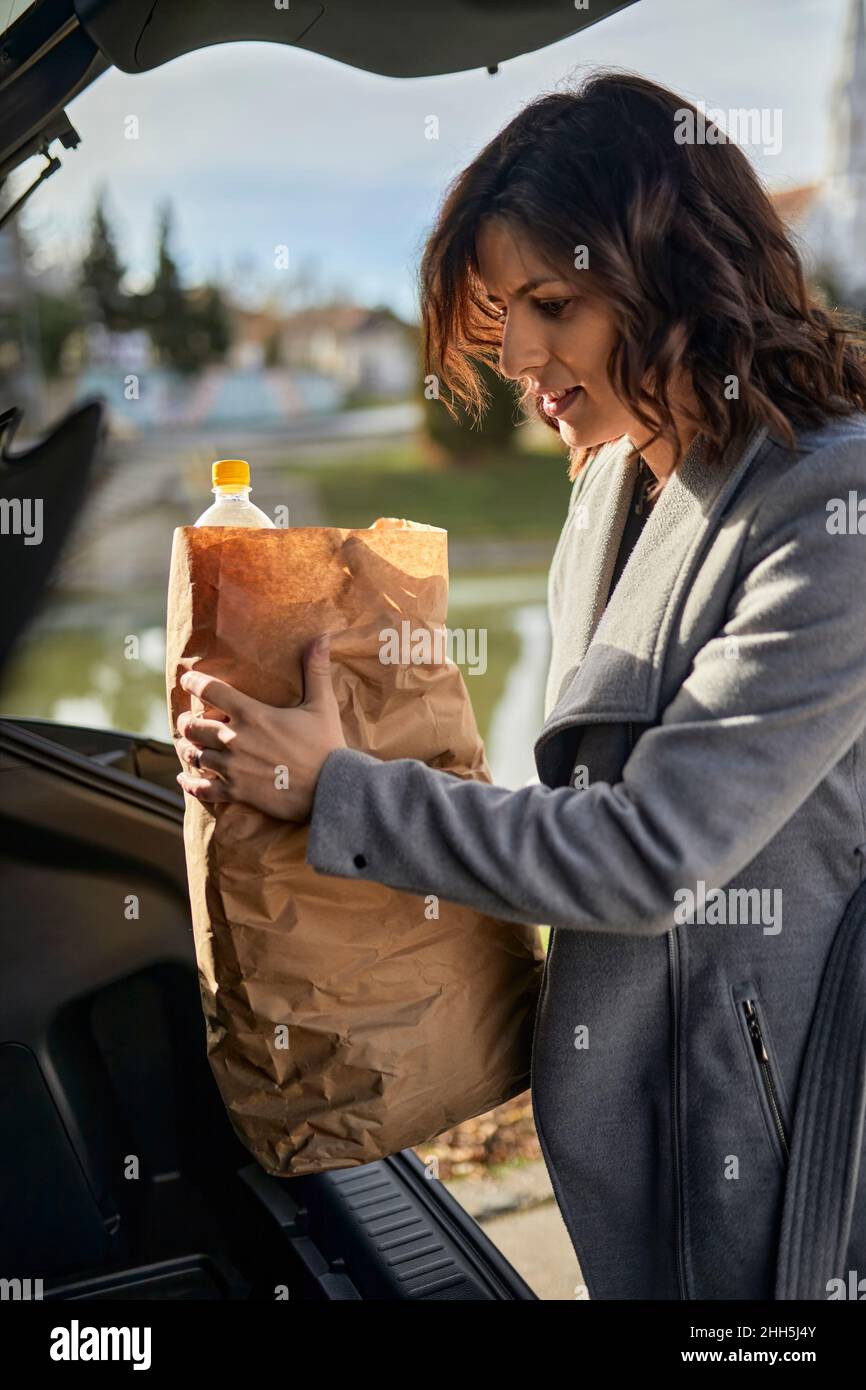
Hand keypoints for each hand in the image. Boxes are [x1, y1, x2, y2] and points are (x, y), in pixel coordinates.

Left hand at [174, 633, 346, 822]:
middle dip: (186, 721)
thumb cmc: (326, 746)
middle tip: (187, 720)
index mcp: (251, 714)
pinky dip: (191, 784)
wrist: (330, 789)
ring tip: (187, 746)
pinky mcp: (236, 792)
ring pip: (194, 755)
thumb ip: (315, 670)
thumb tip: (322, 637)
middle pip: (193, 726)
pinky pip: (202, 789)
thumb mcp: (322, 705)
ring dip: (188, 749)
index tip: (187, 680)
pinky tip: (186, 779)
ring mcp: (233, 768)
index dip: (193, 682)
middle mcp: (234, 739)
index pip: (210, 690)